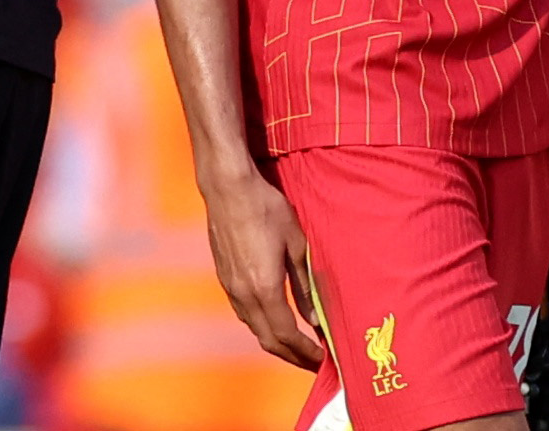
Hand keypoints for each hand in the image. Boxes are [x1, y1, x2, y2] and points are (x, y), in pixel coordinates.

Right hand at [201, 168, 324, 368]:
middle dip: (293, 356)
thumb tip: (315, 318)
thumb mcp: (296, 244)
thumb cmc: (266, 209)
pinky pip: (243, 312)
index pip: (287, 335)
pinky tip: (275, 318)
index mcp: (264, 287)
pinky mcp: (223, 275)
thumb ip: (305, 285)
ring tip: (298, 343)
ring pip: (253, 327)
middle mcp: (243, 293)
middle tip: (314, 361)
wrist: (227, 187)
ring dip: (276, 341)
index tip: (325, 359)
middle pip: (268, 339)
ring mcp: (229, 285)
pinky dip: (262, 324)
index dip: (306, 353)